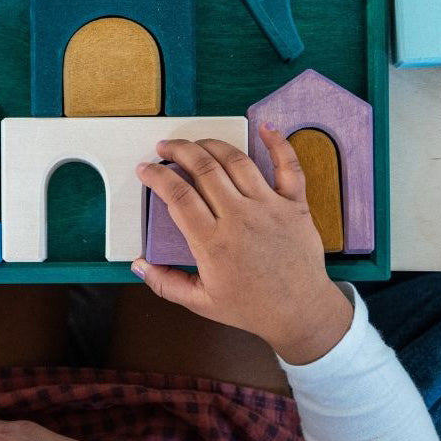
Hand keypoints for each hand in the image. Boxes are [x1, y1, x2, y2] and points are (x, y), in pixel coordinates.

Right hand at [133, 126, 352, 363]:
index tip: (145, 169)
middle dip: (178, 150)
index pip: (177, 195)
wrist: (300, 312)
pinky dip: (278, 144)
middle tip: (165, 148)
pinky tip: (265, 128)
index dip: (156, 176)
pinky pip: (289, 166)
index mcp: (213, 243)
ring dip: (212, 145)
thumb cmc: (252, 307)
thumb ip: (165, 283)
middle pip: (203, 168)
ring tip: (196, 143)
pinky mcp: (294, 204)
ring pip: (236, 161)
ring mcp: (269, 207)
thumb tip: (139, 264)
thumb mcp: (200, 303)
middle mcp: (239, 218)